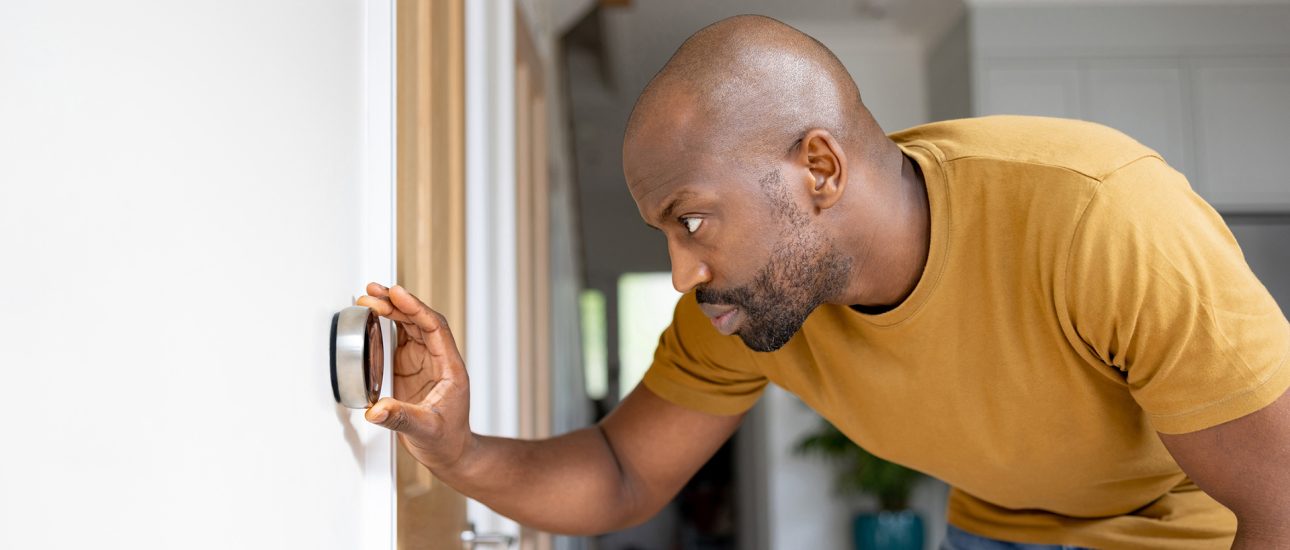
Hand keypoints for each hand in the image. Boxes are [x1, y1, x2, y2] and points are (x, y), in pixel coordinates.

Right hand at [356, 283, 473, 470]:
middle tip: (374, 292)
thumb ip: (400, 418)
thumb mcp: (425, 430)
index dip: (416, 308)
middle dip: (398, 304)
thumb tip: (376, 410)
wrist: (450, 452)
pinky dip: (386, 326)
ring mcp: (424, 363)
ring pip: (410, 327)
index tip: (397, 294)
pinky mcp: (410, 369)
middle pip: (420, 321)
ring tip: (370, 297)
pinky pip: (400, 340)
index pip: (435, 327)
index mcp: (449, 368)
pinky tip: (373, 316)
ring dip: (391, 310)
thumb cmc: (447, 441)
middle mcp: (438, 360)